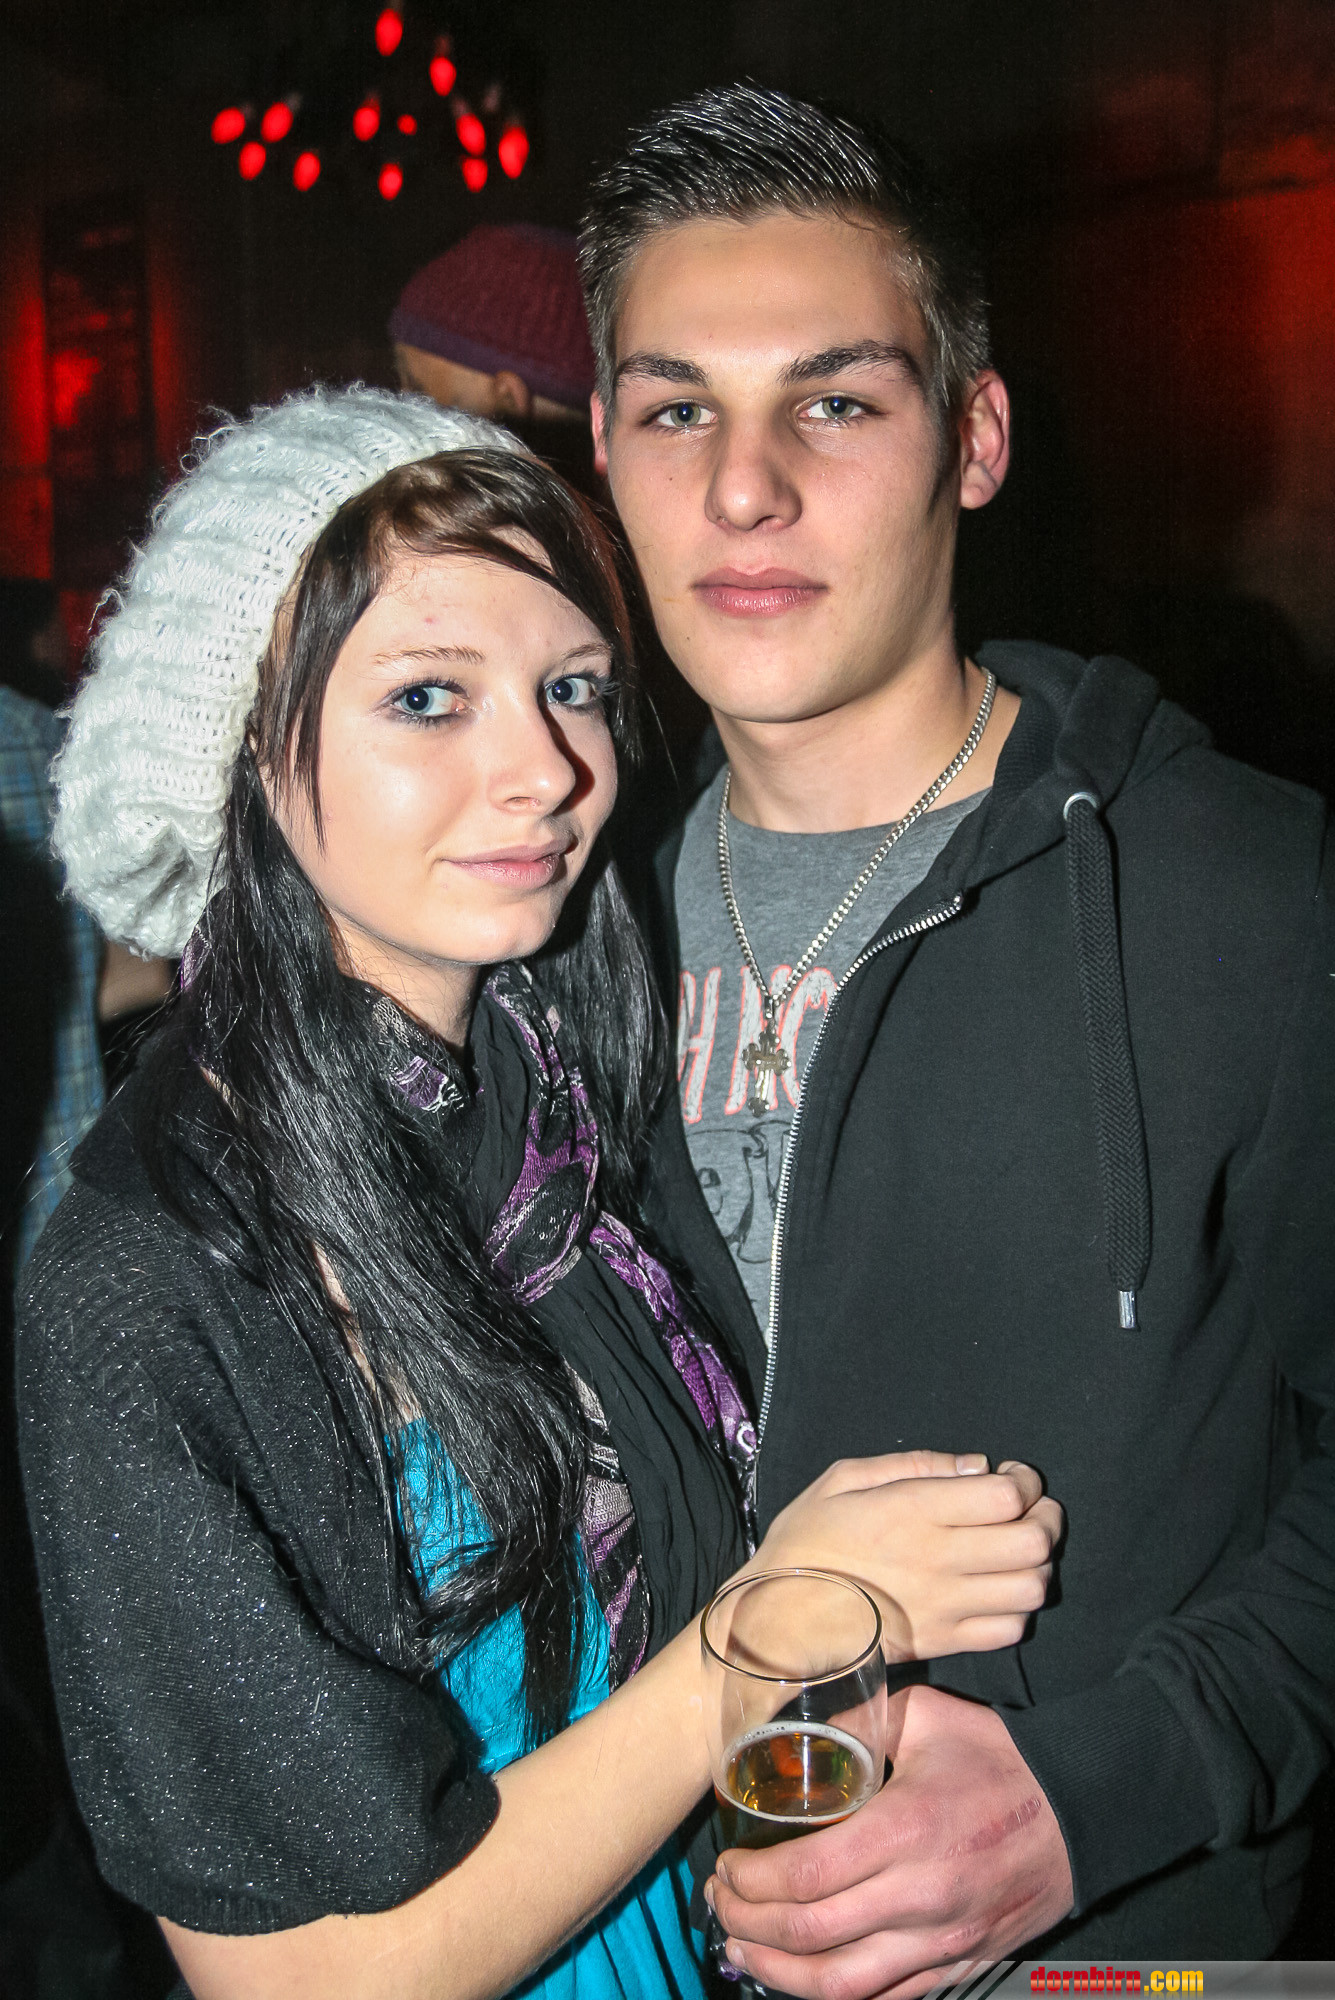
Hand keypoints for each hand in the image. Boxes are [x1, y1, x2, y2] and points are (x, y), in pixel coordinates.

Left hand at [707, 1683, 1074, 1998]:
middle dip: (750, 1924)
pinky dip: (835, 1995)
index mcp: (906, 1829)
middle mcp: (922, 1896)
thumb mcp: (923, 1716)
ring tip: (741, 1949)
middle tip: (720, 1903)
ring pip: (843, 1984)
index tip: (726, 1866)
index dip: (752, 1881)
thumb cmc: (1000, 1757)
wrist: (1081, 1808)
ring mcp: (943, 1940)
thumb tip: (795, 1733)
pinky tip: (802, 1976)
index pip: (806, 1876)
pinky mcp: (960, 1962)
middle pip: (812, 1935)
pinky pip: (887, 1997)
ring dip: (779, 1973)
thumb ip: (856, 1722)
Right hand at [755, 1454, 1062, 1659]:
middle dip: (1045, 1517)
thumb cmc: (806, 1540)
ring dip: (1038, 1564)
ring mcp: (946, 1606)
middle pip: (1032, 1541)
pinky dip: (1019, 1607)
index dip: (1025, 1481)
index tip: (1013, 1475)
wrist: (780, 1618)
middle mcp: (939, 1559)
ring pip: (1031, 1587)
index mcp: (913, 1510)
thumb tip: (975, 1466)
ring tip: (1019, 1549)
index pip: (1006, 1496)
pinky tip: (1001, 1589)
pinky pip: (1011, 1630)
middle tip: (1030, 1508)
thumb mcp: (842, 1478)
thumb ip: (912, 1463)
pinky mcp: (944, 1643)